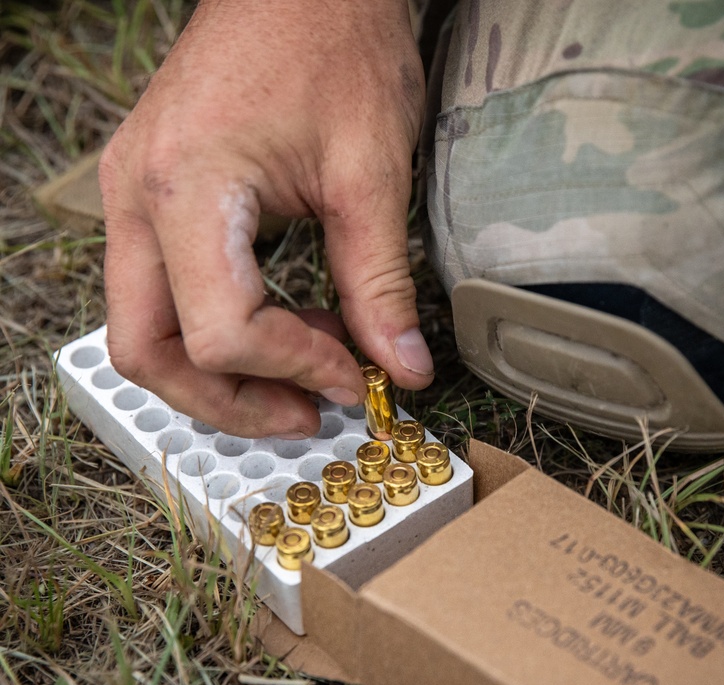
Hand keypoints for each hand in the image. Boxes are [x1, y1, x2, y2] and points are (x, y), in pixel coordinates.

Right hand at [99, 0, 429, 438]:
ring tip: (308, 374)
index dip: (296, 368)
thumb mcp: (371, 172)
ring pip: (148, 333)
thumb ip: (380, 284)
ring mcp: (133, 199)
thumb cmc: (333, 45)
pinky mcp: (152, 198)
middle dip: (232, 401)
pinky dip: (221, 332)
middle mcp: (136, 200)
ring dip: (223, 375)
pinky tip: (288, 327)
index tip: (357, 376)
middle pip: (150, 351)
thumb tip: (404, 367)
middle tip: (311, 412)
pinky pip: (165, 295)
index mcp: (185, 190)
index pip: (221, 331)